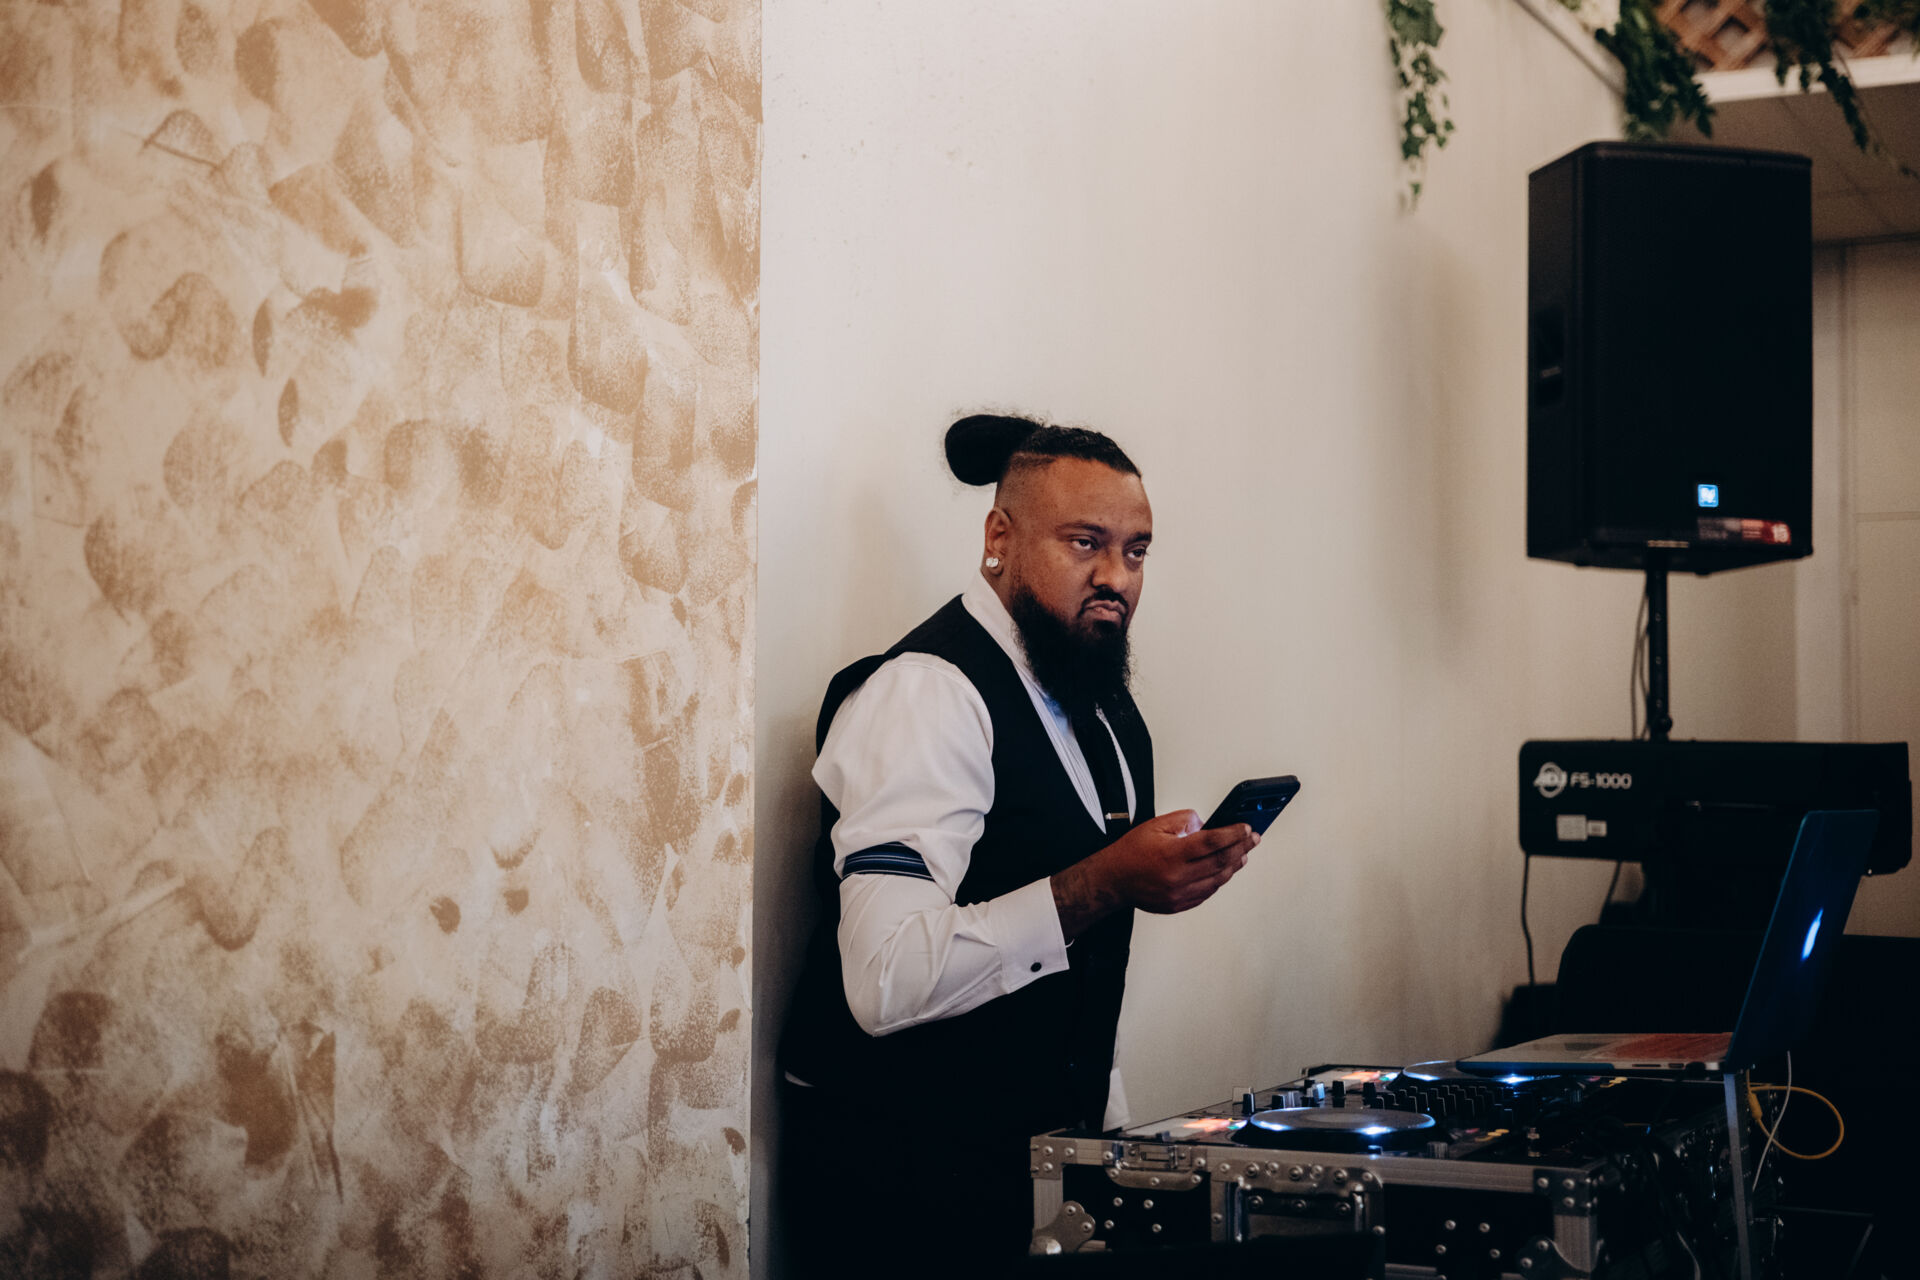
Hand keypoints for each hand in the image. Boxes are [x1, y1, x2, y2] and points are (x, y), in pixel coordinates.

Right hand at [1051, 810, 1259, 938]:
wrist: (1113, 880)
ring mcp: (1179, 894)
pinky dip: (1219, 880)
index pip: (1212, 842)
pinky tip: (1225, 871)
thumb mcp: (1155, 825)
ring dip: (1234, 866)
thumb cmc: (1131, 852)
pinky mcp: (1179, 905)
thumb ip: (1183, 820)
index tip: (1246, 828)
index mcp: (1172, 854)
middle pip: (1220, 861)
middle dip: (1241, 848)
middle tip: (1253, 839)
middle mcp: (1177, 876)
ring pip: (1217, 880)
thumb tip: (1206, 824)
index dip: (1233, 834)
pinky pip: (1207, 893)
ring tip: (1244, 854)